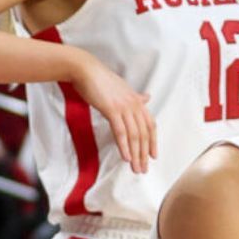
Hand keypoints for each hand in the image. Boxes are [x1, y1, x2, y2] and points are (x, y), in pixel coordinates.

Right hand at [70, 52, 154, 173]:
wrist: (86, 70)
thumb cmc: (100, 79)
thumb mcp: (122, 88)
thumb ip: (135, 97)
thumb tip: (147, 98)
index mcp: (137, 100)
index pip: (150, 125)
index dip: (153, 141)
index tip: (153, 156)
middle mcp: (134, 104)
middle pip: (143, 133)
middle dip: (144, 153)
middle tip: (143, 169)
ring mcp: (124, 107)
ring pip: (134, 135)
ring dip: (135, 154)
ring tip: (135, 168)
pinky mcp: (112, 109)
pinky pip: (120, 131)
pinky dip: (124, 146)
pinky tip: (125, 157)